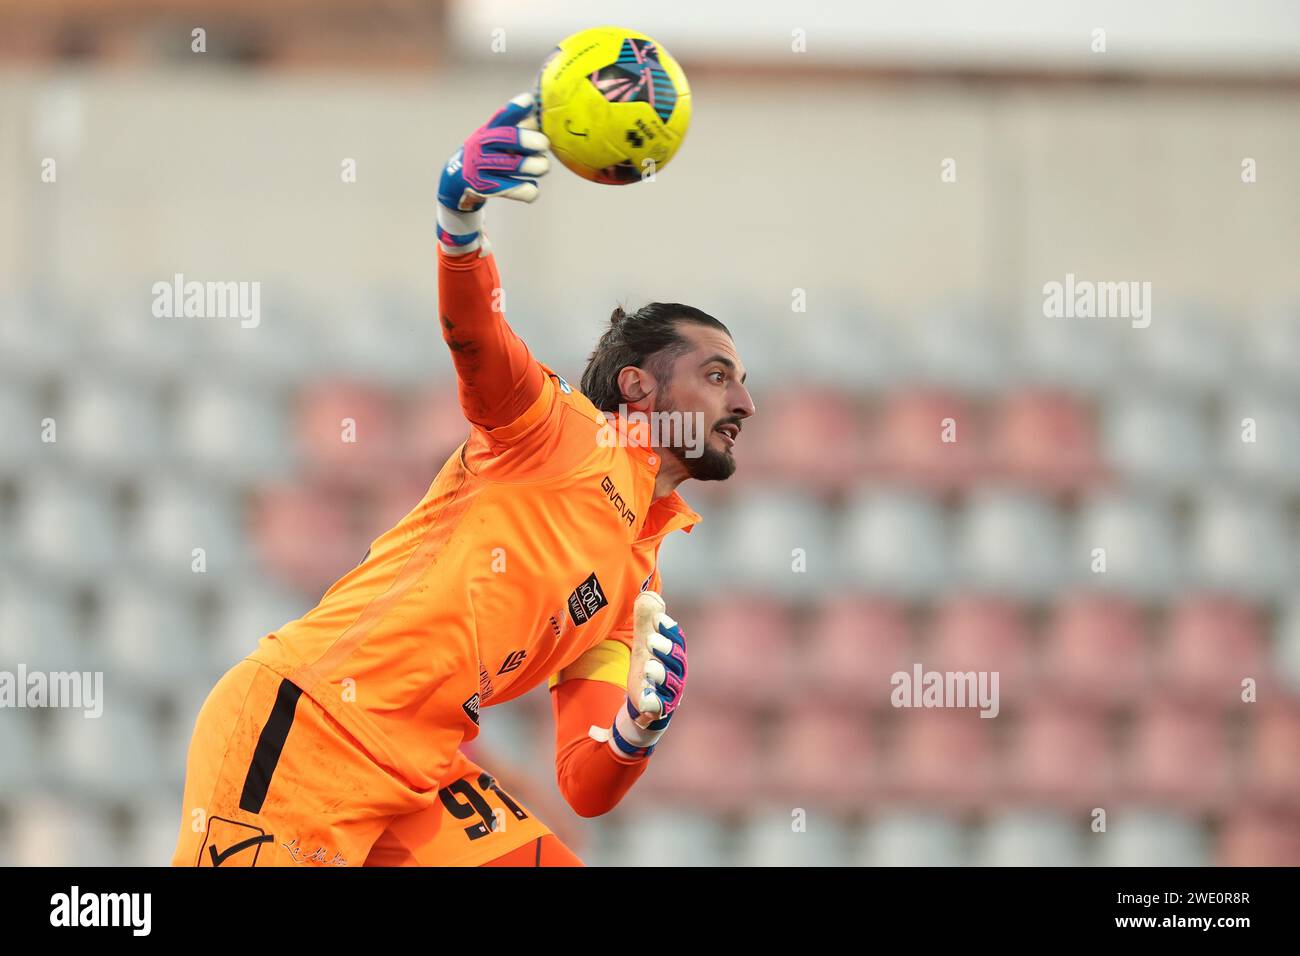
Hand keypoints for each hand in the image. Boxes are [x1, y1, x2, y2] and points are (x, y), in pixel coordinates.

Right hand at [437, 92, 549, 254]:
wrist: (456, 181)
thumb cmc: (487, 155)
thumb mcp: (494, 138)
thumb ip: (517, 127)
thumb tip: (542, 116)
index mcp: (487, 131)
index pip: (502, 116)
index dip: (515, 108)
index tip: (529, 101)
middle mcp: (481, 145)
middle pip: (508, 138)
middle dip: (528, 140)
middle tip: (544, 143)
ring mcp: (480, 166)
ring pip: (515, 165)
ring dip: (535, 166)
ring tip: (543, 167)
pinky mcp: (484, 187)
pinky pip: (514, 189)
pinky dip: (528, 190)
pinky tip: (533, 188)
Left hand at [610, 591, 687, 758]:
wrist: (648, 703)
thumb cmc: (650, 667)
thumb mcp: (645, 644)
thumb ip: (646, 622)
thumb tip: (647, 594)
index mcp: (675, 654)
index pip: (676, 640)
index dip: (669, 630)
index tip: (658, 620)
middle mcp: (677, 673)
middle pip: (676, 661)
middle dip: (665, 649)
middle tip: (651, 640)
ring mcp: (670, 692)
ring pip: (670, 684)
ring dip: (660, 675)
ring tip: (648, 668)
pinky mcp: (660, 709)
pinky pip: (659, 708)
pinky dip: (654, 704)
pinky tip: (645, 700)